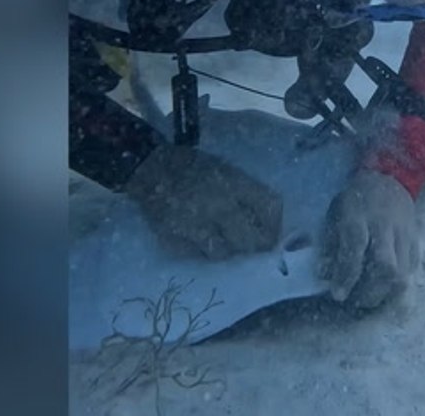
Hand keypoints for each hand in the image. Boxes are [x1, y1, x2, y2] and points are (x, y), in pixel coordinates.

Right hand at [126, 143, 282, 259]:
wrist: (150, 169)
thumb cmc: (193, 168)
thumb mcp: (227, 171)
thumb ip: (248, 195)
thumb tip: (271, 225)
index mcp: (234, 183)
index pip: (269, 209)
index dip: (274, 226)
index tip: (272, 233)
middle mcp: (219, 206)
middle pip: (253, 240)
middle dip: (254, 245)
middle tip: (250, 246)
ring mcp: (196, 226)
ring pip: (224, 253)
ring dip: (225, 249)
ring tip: (217, 238)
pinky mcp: (175, 241)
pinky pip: (198, 256)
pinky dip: (200, 251)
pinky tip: (195, 238)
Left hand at [320, 169, 418, 308]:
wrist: (390, 178)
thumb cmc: (356, 200)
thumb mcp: (335, 213)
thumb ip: (331, 245)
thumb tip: (325, 276)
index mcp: (359, 217)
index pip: (355, 250)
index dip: (346, 275)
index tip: (338, 294)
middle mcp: (384, 226)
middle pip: (386, 266)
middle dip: (370, 291)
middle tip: (356, 301)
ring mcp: (404, 235)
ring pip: (403, 273)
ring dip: (387, 293)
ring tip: (372, 299)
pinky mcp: (416, 241)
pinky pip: (412, 269)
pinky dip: (400, 285)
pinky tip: (387, 290)